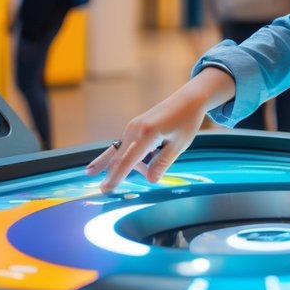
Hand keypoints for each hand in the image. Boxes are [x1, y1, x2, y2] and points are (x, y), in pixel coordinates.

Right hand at [85, 67, 234, 192]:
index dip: (116, 177)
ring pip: (120, 151)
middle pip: (118, 156)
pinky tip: (121, 165)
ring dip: (119, 165)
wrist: (189, 99)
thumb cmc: (186, 121)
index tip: (106, 189)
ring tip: (101, 174)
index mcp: (147, 133)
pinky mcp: (134, 127)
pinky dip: (126, 157)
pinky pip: (126, 145)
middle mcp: (135, 129)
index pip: (128, 160)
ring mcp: (133, 126)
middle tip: (102, 191)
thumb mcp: (179, 145)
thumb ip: (163, 163)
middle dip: (110, 174)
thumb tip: (151, 180)